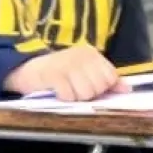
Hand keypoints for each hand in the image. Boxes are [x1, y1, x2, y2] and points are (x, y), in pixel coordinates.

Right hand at [3, 44, 123, 102]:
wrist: (25, 69)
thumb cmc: (57, 73)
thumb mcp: (83, 71)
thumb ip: (106, 79)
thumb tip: (126, 89)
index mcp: (91, 54)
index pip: (111, 77)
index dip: (102, 88)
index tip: (88, 86)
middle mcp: (80, 56)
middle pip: (98, 87)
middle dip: (88, 94)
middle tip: (74, 88)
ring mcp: (66, 64)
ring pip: (85, 94)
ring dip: (74, 97)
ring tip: (65, 90)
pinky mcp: (53, 75)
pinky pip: (69, 96)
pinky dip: (63, 98)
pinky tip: (56, 92)